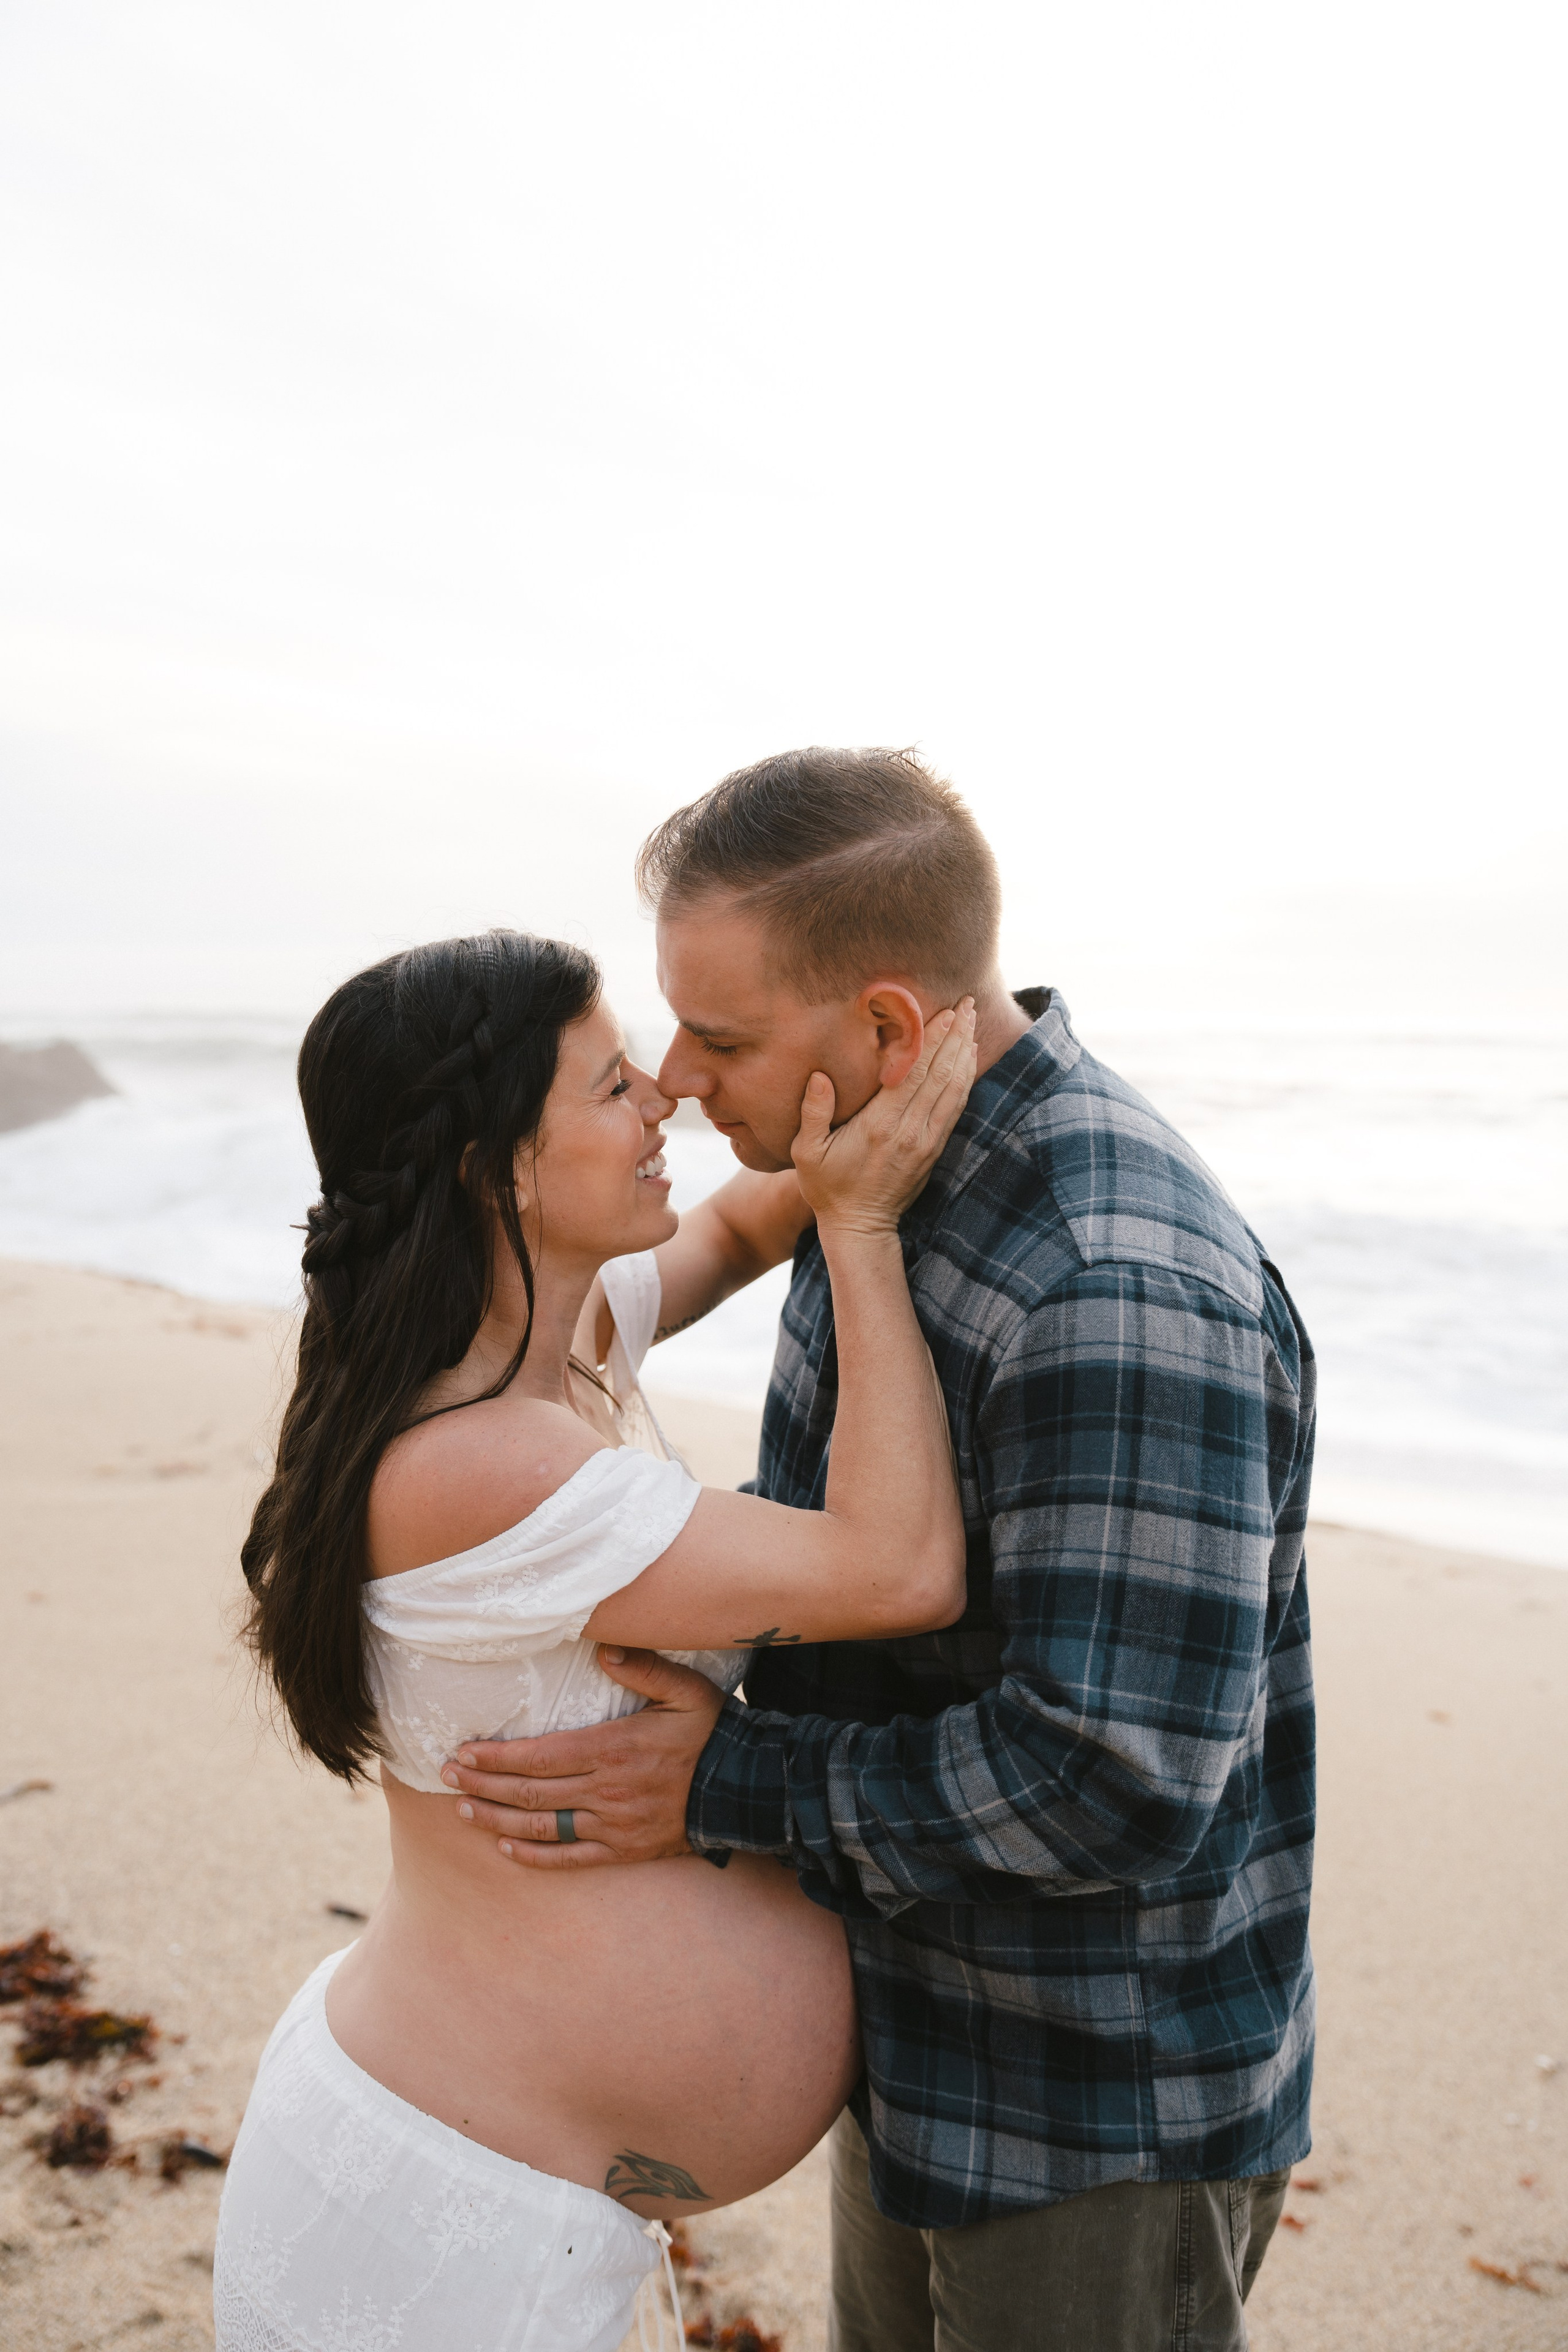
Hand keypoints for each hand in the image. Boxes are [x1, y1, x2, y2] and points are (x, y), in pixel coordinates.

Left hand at [441, 1648, 725, 1868]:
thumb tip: (602, 1649)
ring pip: (540, 1827)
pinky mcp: (623, 1851)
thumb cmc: (711, 1732)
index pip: (538, 1756)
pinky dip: (534, 1856)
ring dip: (495, 1819)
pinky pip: (570, 1859)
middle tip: (447, 1776)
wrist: (743, 1789)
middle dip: (482, 1784)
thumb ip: (644, 1667)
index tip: (462, 1751)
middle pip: (529, 1792)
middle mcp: (606, 1791)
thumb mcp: (686, 1690)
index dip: (495, 1757)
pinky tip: (506, 1848)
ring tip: (462, 1810)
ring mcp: (613, 1826)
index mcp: (613, 1748)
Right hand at [790, 1000, 975, 1237]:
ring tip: (972, 1022)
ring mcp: (926, 1140)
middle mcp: (909, 1129)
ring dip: (965, 1053)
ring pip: (953, 1088)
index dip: (932, 1039)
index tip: (946, 1011)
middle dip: (955, 1035)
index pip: (914, 1073)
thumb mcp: (806, 1153)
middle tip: (967, 1003)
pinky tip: (969, 1059)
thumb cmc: (828, 1187)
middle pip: (940, 1073)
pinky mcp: (934, 1149)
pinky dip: (965, 1079)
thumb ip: (813, 1113)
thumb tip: (819, 1076)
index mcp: (880, 1124)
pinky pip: (956, 1107)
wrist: (860, 1226)